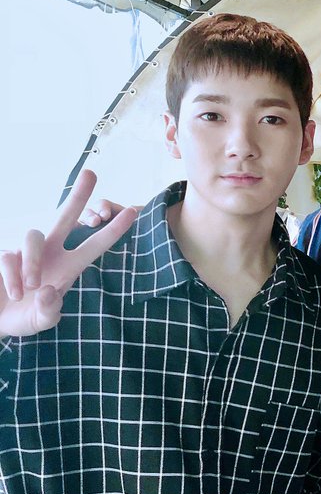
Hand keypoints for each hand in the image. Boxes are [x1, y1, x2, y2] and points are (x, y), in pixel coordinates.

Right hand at [0, 170, 137, 337]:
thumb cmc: (21, 318)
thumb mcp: (40, 321)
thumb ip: (48, 311)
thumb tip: (49, 291)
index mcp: (67, 267)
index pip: (94, 245)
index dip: (113, 229)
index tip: (133, 211)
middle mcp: (49, 254)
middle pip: (65, 217)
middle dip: (78, 195)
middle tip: (92, 172)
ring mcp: (24, 251)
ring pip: (34, 237)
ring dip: (32, 263)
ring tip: (29, 287)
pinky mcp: (2, 254)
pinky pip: (8, 257)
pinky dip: (12, 276)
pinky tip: (13, 292)